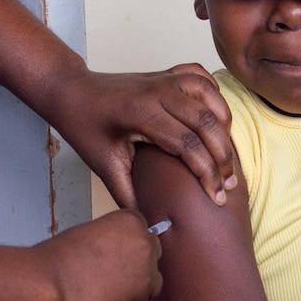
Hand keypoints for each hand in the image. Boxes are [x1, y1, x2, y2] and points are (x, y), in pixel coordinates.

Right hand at [34, 209, 161, 300]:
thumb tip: (115, 252)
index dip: (127, 242)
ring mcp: (144, 279)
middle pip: (152, 254)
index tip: (117, 250)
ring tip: (110, 291)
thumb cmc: (58, 258)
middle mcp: (144, 249)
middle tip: (113, 271)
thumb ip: (110, 239)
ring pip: (152, 284)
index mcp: (131, 223)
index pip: (142, 229)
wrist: (49, 286)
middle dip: (137, 263)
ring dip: (137, 288)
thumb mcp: (87, 233)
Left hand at [45, 66, 235, 210]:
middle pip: (207, 121)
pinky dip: (214, 94)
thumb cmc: (85, 126)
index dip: (208, 174)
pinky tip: (216, 116)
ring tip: (226, 153)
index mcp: (141, 113)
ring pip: (210, 94)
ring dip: (224, 124)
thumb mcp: (104, 165)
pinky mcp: (165, 73)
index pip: (188, 145)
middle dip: (224, 156)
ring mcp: (163, 77)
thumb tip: (149, 226)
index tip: (216, 198)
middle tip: (228, 184)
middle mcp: (157, 90)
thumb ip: (128, 196)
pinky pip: (201, 76)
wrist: (72, 92)